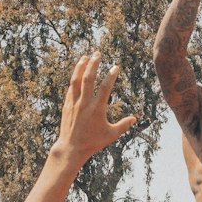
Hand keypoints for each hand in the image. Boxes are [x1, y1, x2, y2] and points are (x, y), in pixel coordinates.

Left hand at [51, 54, 136, 171]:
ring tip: (85, 57)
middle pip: (88, 78)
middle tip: (98, 53)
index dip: (111, 76)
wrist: (71, 148)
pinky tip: (78, 72)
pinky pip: (71, 88)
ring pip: (76, 80)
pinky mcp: (67, 105)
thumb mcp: (111, 135)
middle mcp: (84, 103)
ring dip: (80, 67)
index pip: (105, 87)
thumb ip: (123, 125)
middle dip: (93, 64)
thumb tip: (134, 118)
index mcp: (97, 109)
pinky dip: (75, 78)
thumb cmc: (93, 142)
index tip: (115, 67)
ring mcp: (74, 103)